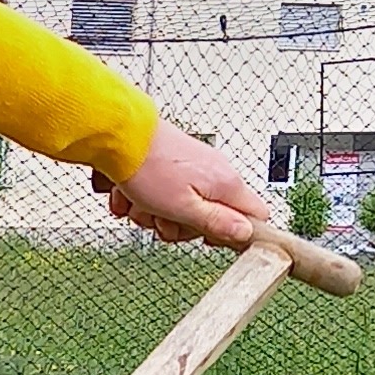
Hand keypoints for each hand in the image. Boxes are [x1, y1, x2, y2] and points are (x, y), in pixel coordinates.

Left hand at [102, 119, 274, 253]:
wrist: (119, 136)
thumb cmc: (149, 168)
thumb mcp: (184, 208)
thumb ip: (217, 223)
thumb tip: (245, 233)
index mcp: (226, 183)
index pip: (255, 215)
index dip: (235, 233)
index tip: (207, 238)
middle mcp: (215, 172)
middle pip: (212, 217)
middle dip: (182, 227)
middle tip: (164, 222)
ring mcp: (193, 168)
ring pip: (182, 208)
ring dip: (156, 215)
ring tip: (141, 205)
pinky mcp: (172, 166)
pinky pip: (162, 194)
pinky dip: (143, 200)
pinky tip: (130, 195)